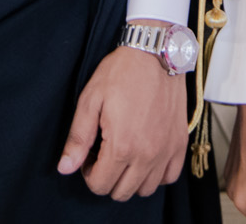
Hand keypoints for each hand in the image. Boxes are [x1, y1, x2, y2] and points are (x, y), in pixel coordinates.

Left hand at [57, 37, 186, 199]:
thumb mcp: (90, 100)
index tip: (89, 155)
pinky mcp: (180, 142)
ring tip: (125, 155)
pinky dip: (157, 174)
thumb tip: (65, 168)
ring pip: (146, 189)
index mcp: (122, 146)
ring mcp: (166, 150)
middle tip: (104, 154)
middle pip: (121, 192)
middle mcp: (147, 154)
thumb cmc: (122, 72)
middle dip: (107, 179)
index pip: (100, 185)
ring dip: (131, 179)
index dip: (88, 173)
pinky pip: (170, 177)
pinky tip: (147, 156)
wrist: (155, 52)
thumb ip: (78, 138)